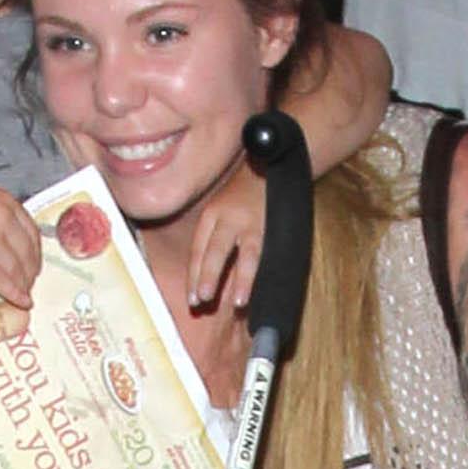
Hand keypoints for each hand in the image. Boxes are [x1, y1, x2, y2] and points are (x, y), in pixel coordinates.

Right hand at [0, 181, 40, 307]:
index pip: (32, 232)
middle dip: (31, 272)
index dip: (36, 253)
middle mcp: (2, 217)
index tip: (36, 265)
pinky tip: (20, 301)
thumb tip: (11, 240)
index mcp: (4, 201)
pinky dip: (13, 294)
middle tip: (30, 284)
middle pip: (28, 252)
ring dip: (23, 285)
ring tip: (24, 295)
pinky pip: (2, 280)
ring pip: (17, 269)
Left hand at [185, 154, 267, 317]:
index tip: (192, 299)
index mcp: (212, 215)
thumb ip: (212, 239)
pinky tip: (266, 288)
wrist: (273, 165)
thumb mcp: (220, 209)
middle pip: (216, 250)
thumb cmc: (243, 195)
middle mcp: (230, 218)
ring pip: (247, 254)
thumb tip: (203, 279)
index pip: (198, 249)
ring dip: (242, 279)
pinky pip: (269, 254)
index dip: (194, 275)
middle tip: (202, 300)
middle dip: (209, 277)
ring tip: (238, 303)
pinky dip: (265, 273)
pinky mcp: (276, 227)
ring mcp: (255, 223)